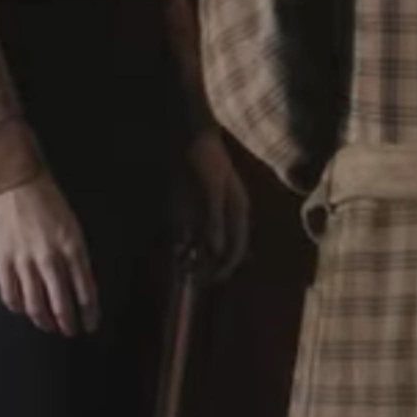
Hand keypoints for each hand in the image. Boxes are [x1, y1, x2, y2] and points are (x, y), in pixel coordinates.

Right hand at [0, 174, 98, 335]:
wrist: (15, 184)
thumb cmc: (48, 201)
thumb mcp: (72, 227)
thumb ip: (75, 255)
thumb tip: (77, 282)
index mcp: (73, 249)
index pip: (85, 290)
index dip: (89, 312)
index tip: (91, 325)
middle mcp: (51, 259)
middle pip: (61, 303)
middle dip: (67, 322)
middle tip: (70, 331)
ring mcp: (25, 262)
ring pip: (35, 304)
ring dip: (43, 320)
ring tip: (48, 326)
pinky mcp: (2, 262)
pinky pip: (10, 294)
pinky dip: (18, 307)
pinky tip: (22, 309)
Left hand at [180, 130, 248, 279]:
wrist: (190, 136)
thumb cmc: (204, 160)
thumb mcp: (211, 189)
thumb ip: (214, 219)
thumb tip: (217, 250)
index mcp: (238, 209)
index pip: (238, 246)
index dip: (226, 266)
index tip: (211, 281)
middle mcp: (229, 213)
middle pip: (226, 248)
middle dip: (212, 266)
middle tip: (195, 280)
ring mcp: (213, 210)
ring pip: (210, 243)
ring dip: (198, 257)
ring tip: (183, 267)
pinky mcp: (198, 207)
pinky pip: (196, 233)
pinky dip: (188, 245)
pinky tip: (177, 252)